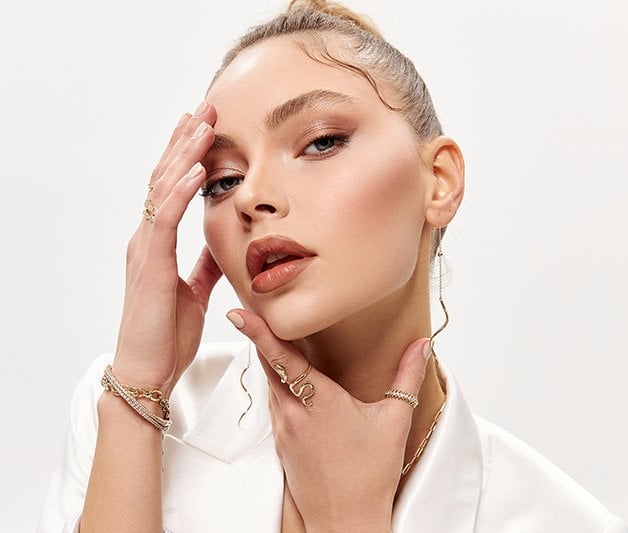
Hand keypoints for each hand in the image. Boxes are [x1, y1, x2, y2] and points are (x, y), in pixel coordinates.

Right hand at [112, 101, 221, 392]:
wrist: (149, 370)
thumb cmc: (167, 335)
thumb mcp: (193, 291)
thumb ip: (203, 265)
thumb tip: (219, 245)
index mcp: (157, 244)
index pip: (171, 189)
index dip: (185, 156)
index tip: (203, 128)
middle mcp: (147, 238)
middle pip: (165, 178)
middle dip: (186, 141)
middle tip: (205, 108)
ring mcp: (145, 249)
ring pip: (164, 190)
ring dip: (185, 154)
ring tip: (203, 123)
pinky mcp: (151, 265)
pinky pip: (166, 220)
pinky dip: (182, 193)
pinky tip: (197, 169)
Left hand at [227, 309, 429, 532]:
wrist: (345, 521)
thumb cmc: (371, 474)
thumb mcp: (395, 420)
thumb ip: (408, 376)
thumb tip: (423, 344)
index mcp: (320, 402)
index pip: (283, 359)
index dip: (259, 333)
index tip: (238, 314)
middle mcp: (294, 413)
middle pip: (268, 366)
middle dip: (259, 337)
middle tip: (252, 311)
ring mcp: (283, 429)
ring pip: (269, 384)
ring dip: (268, 361)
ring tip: (269, 337)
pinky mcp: (280, 442)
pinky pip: (273, 403)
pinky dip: (275, 384)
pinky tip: (286, 378)